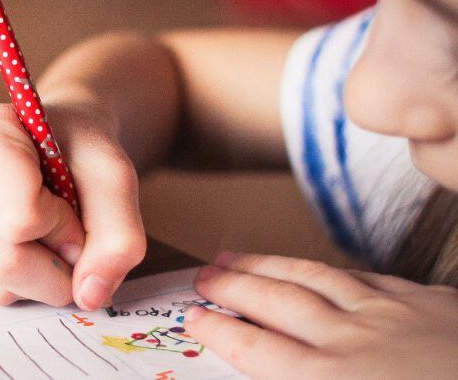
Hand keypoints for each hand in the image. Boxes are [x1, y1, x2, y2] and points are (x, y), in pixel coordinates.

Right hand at [0, 102, 144, 309]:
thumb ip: (118, 234)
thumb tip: (89, 295)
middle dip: (56, 265)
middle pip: (4, 261)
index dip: (63, 225)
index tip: (70, 200)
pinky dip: (17, 281)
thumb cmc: (74, 149)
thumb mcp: (112, 174)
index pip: (19, 218)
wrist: (46, 144)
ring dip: (39, 276)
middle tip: (70, 234)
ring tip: (42, 232)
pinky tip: (17, 241)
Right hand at [186, 252, 457, 378]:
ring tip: (237, 256)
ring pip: (314, 278)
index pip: (256, 349)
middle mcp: (350, 342)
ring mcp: (392, 316)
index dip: (219, 330)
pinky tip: (323, 268)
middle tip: (202, 275)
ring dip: (269, 265)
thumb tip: (271, 371)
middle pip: (275, 302)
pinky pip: (366, 276)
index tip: (193, 316)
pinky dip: (332, 270)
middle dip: (232, 286)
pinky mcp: (431, 304)